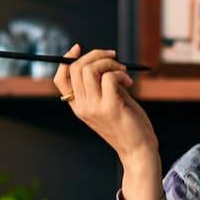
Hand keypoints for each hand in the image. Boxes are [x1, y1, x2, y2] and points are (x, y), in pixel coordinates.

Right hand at [53, 44, 157, 160]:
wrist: (139, 150)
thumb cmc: (128, 125)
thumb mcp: (111, 102)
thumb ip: (104, 84)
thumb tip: (104, 60)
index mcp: (78, 106)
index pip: (61, 79)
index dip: (66, 59)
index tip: (78, 48)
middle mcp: (82, 107)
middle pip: (75, 68)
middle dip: (96, 55)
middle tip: (114, 58)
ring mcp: (94, 108)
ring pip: (90, 70)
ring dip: (110, 63)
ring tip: (123, 73)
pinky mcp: (110, 108)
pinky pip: (109, 77)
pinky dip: (120, 74)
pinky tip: (129, 83)